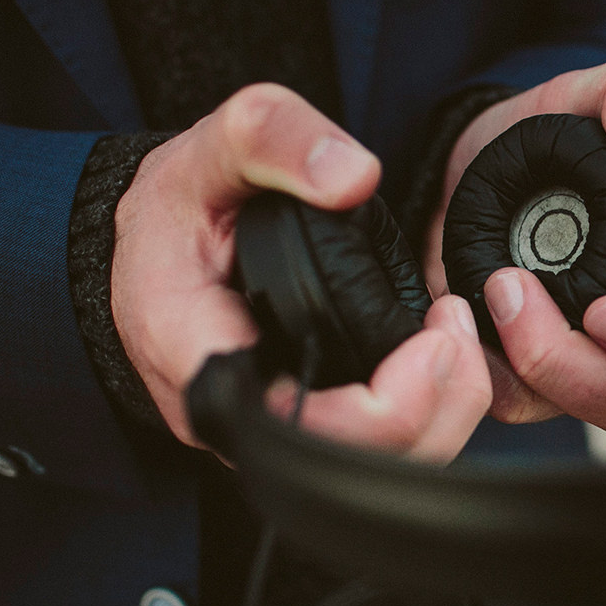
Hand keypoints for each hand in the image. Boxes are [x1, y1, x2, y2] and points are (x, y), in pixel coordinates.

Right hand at [113, 83, 491, 461]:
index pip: (300, 428)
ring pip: (378, 467)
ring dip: (442, 410)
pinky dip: (429, 411)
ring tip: (452, 332)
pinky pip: (380, 452)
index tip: (430, 336)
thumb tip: (354, 176)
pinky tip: (437, 355)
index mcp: (197, 357)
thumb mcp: (210, 150)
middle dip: (435, 403)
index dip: (385, 407)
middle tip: (454, 323)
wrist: (152, 249)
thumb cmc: (176, 210)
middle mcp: (233, 419)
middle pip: (356, 463)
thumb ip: (274, 138)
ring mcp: (267, 436)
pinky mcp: (303, 432)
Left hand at [423, 47, 605, 432]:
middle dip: (584, 368)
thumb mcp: (595, 91)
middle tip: (519, 291)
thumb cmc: (550, 136)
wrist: (469, 161)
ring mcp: (584, 361)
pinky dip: (486, 370)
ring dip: (533, 364)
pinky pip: (515, 405)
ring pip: (584, 412)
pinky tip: (460, 311)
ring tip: (491, 285)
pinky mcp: (524, 375)